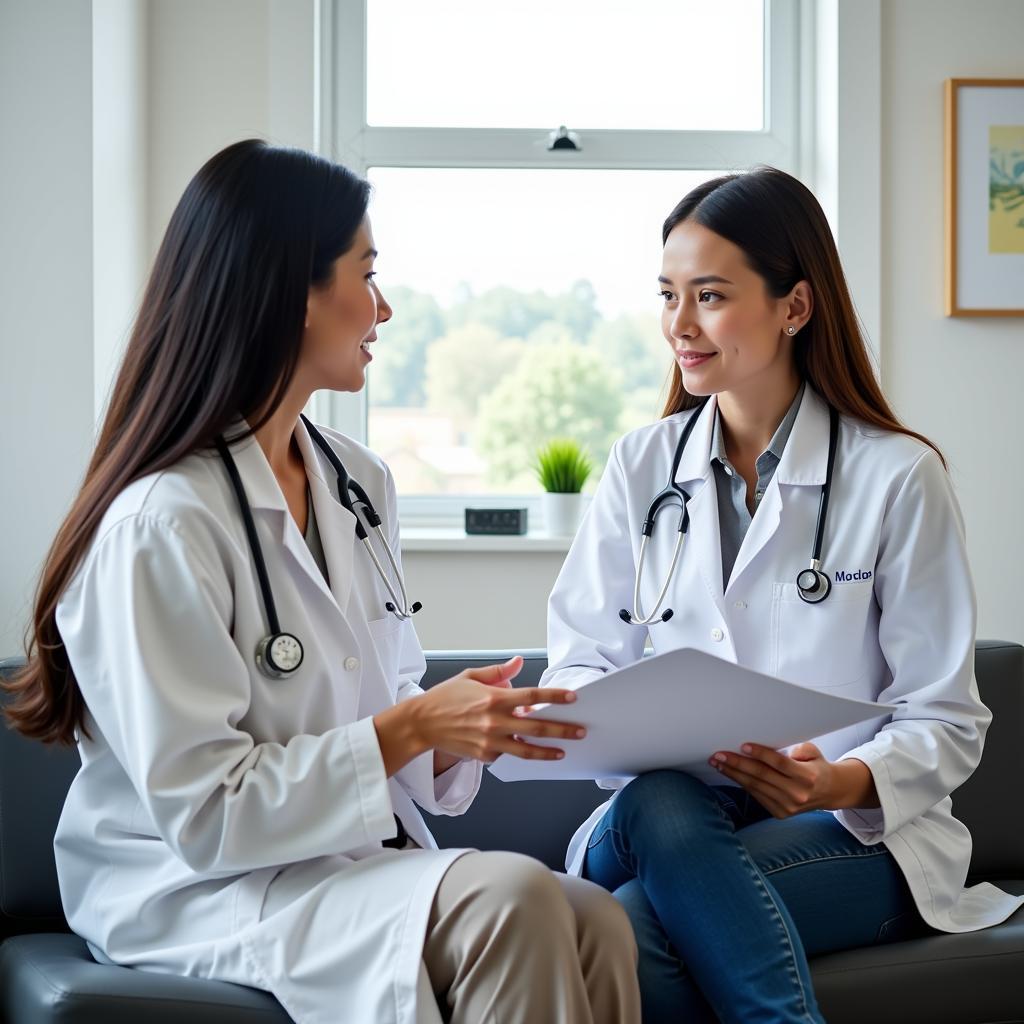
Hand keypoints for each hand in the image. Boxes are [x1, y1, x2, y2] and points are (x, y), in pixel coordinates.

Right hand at [374, 657, 584, 775]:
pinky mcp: (483, 756)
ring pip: (526, 749)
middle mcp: (494, 721)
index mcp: (493, 698)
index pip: (532, 696)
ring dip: (548, 751)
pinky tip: (532, 752)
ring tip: (563, 752)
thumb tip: (518, 663)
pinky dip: (519, 753)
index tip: (572, 697)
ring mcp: (489, 741)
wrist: (421, 724)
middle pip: (536, 727)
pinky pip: (507, 756)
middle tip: (580, 730)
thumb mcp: (470, 676)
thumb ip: (498, 672)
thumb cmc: (444, 698)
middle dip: (562, 729)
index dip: (554, 696)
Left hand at [708, 742, 877, 817]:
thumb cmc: (815, 766)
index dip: (760, 754)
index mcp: (807, 776)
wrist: (828, 792)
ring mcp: (787, 807)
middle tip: (719, 755)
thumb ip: (801, 749)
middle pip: (762, 776)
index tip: (743, 745)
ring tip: (718, 763)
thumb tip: (779, 749)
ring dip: (734, 775)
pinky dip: (742, 784)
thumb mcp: (814, 752)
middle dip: (737, 764)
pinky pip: (756, 795)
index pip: (779, 763)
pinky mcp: (779, 813)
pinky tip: (731, 774)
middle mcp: (797, 794)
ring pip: (755, 787)